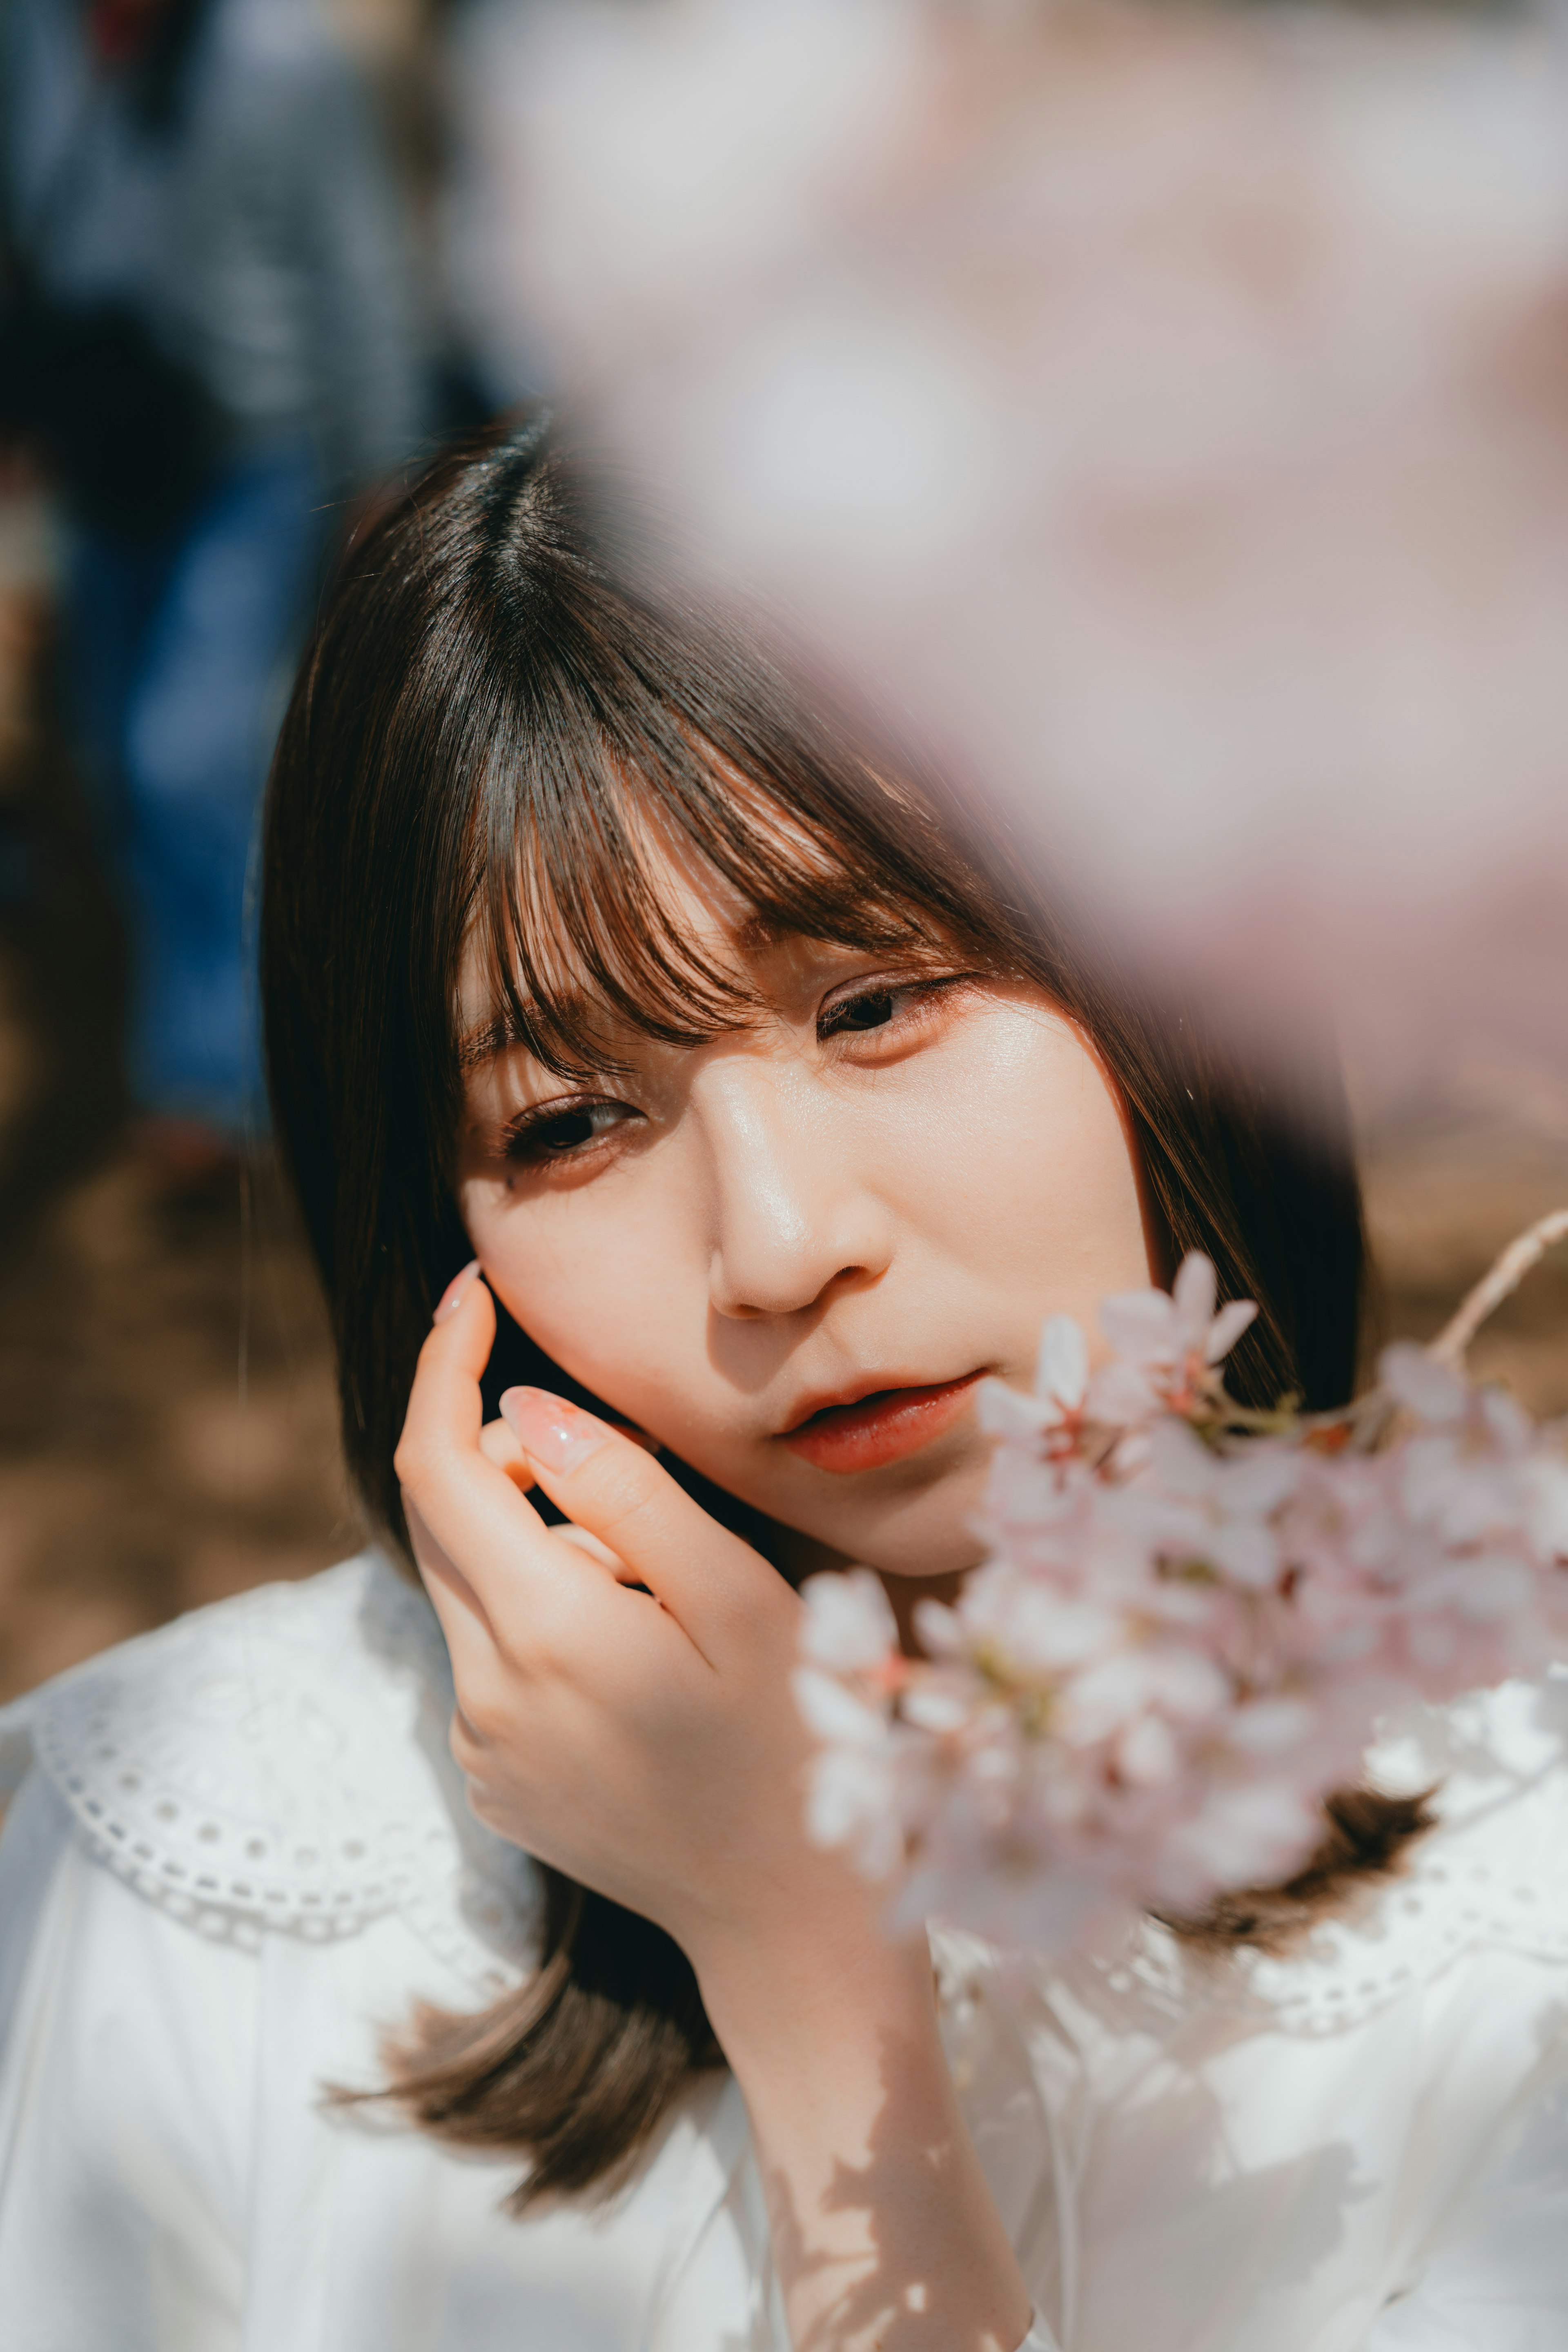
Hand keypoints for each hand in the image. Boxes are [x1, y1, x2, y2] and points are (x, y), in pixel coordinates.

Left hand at [394, 1265, 880, 1982]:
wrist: (796, 1923)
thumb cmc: (801, 1742)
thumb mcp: (741, 1598)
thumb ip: (629, 1496)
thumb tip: (526, 1410)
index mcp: (545, 1635)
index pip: (438, 1464)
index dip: (443, 1364)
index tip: (471, 1295)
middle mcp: (485, 1696)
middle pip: (440, 1519)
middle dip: (502, 1448)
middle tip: (608, 1446)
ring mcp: (482, 1750)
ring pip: (469, 1587)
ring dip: (537, 1540)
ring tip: (654, 1576)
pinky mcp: (496, 1784)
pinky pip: (489, 1656)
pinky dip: (539, 1611)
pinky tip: (636, 1645)